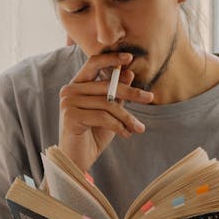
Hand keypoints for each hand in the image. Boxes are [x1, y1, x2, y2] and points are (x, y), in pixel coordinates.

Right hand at [58, 52, 154, 171]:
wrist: (78, 160)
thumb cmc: (93, 135)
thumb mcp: (109, 112)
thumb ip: (116, 94)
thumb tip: (129, 73)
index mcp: (76, 85)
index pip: (93, 63)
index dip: (111, 59)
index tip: (130, 58)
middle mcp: (69, 90)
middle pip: (106, 85)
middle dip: (131, 92)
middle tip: (150, 97)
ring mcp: (68, 103)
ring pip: (107, 103)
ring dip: (127, 117)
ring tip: (138, 128)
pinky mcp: (71, 116)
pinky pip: (103, 116)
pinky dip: (119, 126)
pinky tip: (126, 134)